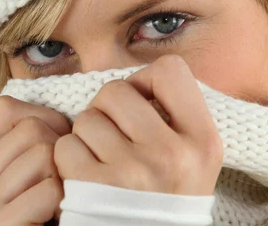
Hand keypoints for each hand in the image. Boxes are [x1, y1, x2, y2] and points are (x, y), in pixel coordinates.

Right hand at [0, 95, 71, 225]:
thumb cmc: (36, 219)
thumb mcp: (21, 183)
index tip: (57, 150)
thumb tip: (61, 110)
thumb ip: (24, 150)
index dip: (47, 121)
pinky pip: (48, 191)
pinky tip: (51, 217)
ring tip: (55, 201)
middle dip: (58, 150)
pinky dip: (62, 203)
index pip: (7, 109)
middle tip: (61, 180)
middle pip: (30, 129)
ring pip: (42, 154)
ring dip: (62, 178)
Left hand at [54, 55, 222, 195]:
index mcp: (202, 141)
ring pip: (85, 118)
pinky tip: (86, 176)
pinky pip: (65, 146)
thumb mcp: (195, 159)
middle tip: (114, 134)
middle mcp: (169, 155)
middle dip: (107, 108)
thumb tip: (139, 77)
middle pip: (115, 90)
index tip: (142, 103)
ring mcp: (130, 172)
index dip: (145, 80)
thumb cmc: (166, 198)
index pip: (170, 70)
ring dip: (86, 136)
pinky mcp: (93, 188)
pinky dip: (69, 158)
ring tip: (103, 160)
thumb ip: (177, 117)